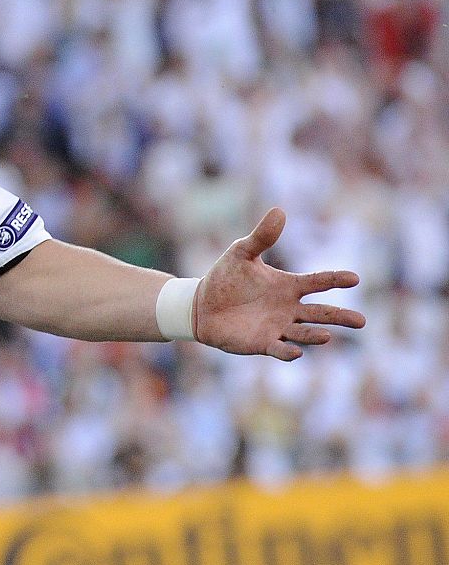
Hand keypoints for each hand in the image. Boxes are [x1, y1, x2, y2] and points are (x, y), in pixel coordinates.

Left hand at [194, 208, 365, 359]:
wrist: (202, 305)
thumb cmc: (226, 278)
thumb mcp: (241, 253)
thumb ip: (262, 237)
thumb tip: (279, 211)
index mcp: (288, 285)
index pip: (318, 282)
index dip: (336, 280)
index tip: (355, 279)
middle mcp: (289, 308)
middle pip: (321, 313)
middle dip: (340, 317)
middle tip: (362, 322)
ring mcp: (278, 327)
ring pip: (304, 333)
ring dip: (315, 335)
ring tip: (327, 335)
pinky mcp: (263, 343)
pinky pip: (279, 349)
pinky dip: (288, 351)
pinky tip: (296, 352)